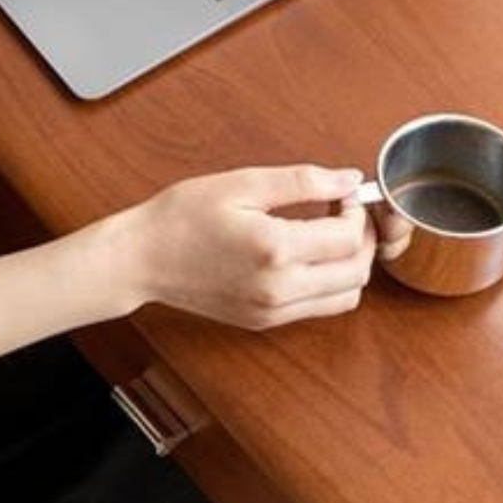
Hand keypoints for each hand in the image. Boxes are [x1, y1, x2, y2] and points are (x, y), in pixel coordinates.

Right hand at [103, 165, 378, 328]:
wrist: (139, 260)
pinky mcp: (264, 322)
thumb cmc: (182, 217)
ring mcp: (272, 311)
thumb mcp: (243, 183)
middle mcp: (279, 289)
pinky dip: (331, 284)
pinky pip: (320, 308)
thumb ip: (303, 182)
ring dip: (352, 265)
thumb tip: (349, 179)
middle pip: (358, 272)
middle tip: (344, 214)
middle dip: (364, 239)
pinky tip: (310, 257)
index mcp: (275, 250)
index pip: (350, 238)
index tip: (342, 195)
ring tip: (330, 235)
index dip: (357, 211)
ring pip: (347, 297)